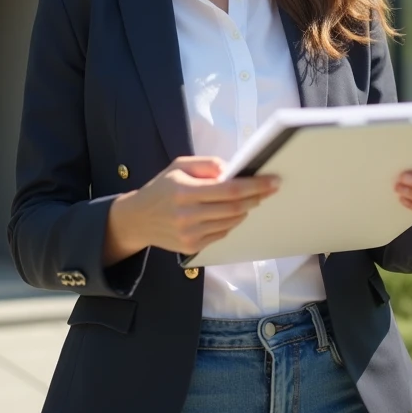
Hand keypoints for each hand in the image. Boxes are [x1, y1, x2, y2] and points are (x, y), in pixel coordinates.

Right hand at [105, 157, 278, 261]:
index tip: (273, 181)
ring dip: (245, 210)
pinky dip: (231, 222)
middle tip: (269, 189)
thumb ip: (207, 165)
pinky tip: (229, 213)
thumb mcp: (179, 166)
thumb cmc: (162, 188)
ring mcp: (190, 234)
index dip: (255, 185)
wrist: (138, 219)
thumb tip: (233, 171)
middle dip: (257, 197)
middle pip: (235, 208)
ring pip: (231, 222)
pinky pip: (222, 234)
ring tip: (249, 199)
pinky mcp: (192, 247)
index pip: (229, 189)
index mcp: (184, 190)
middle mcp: (187, 214)